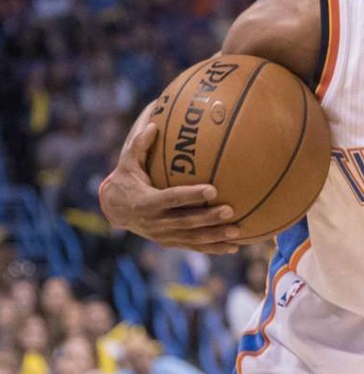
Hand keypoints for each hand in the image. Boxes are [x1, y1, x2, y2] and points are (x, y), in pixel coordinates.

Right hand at [100, 122, 241, 253]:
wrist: (116, 210)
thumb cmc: (127, 180)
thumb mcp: (128, 164)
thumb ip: (139, 146)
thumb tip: (153, 125)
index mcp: (146, 202)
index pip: (172, 199)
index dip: (191, 195)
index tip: (212, 189)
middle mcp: (155, 222)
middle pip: (186, 221)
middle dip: (208, 218)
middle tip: (230, 210)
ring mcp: (163, 235)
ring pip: (192, 238)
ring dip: (215, 237)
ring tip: (237, 233)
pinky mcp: (170, 242)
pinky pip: (194, 246)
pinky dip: (213, 248)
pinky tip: (234, 247)